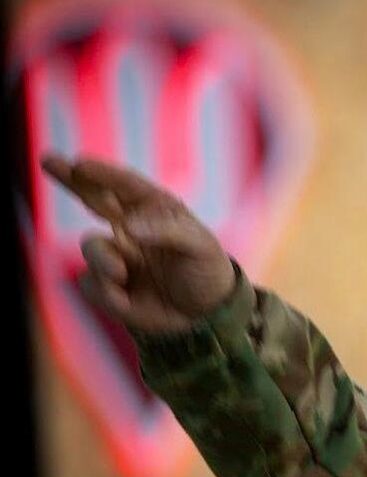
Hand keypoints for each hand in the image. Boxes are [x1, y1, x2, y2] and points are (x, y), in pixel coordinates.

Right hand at [41, 154, 236, 332]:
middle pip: (93, 197)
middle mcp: (131, 228)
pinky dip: (106, 293)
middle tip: (49, 159)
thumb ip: (167, 231)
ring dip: (102, 260)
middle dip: (70, 179)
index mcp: (155, 211)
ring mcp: (117, 257)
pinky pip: (91, 284)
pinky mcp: (108, 287)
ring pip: (90, 248)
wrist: (206, 315)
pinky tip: (127, 300)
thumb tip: (128, 225)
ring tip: (122, 274)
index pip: (125, 186)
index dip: (102, 174)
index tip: (80, 164)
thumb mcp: (200, 246)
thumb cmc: (206, 271)